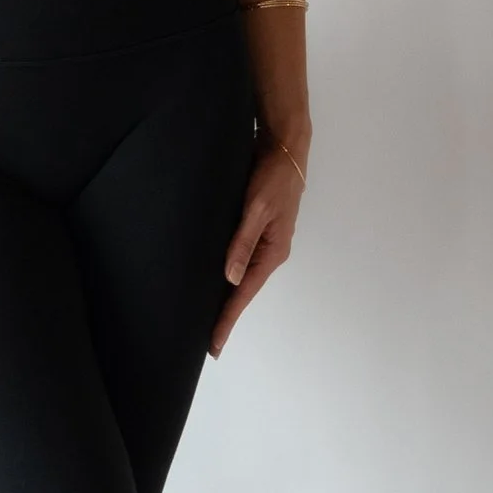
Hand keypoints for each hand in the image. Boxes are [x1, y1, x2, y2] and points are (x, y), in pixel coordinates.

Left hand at [210, 137, 303, 356]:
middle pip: (244, 290)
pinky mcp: (257, 228)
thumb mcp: (256, 209)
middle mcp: (270, 251)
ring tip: (208, 316)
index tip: (215, 345)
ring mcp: (265, 241)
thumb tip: (229, 277)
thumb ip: (242, 242)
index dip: (228, 319)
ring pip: (242, 275)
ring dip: (227, 295)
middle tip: (208, 341)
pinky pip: (241, 258)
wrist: (285, 148)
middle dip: (227, 314)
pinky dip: (229, 273)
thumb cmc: (273, 177)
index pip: (244, 293)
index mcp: (273, 252)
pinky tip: (215, 279)